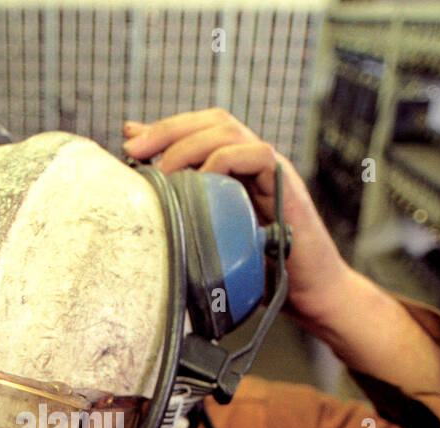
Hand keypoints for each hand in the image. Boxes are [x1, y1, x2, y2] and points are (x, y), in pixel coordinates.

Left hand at [122, 108, 355, 328]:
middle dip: (169, 129)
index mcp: (236, 168)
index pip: (199, 127)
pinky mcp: (287, 187)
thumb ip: (187, 210)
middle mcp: (254, 163)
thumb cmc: (261, 269)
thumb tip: (149, 194)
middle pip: (213, 121)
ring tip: (165, 172)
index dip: (163, 129)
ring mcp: (273, 171)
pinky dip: (224, 161)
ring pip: (230, 132)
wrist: (311, 294)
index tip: (129, 146)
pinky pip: (257, 156)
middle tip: (135, 150)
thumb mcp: (212, 237)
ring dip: (189, 145)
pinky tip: (202, 181)